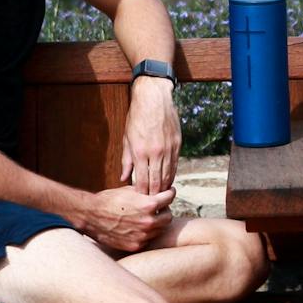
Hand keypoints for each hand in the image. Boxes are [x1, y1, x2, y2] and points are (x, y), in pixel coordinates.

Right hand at [79, 185, 174, 252]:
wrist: (89, 216)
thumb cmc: (109, 200)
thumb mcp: (130, 190)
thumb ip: (148, 192)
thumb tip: (161, 191)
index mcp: (149, 204)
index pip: (170, 197)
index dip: (170, 193)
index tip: (168, 192)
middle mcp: (148, 221)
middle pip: (169, 216)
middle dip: (164, 211)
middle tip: (158, 208)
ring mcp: (142, 235)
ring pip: (160, 229)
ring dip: (156, 223)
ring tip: (145, 217)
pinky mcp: (135, 245)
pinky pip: (148, 239)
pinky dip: (146, 234)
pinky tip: (137, 227)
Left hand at [123, 76, 179, 193]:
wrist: (154, 99)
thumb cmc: (137, 117)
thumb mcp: (126, 138)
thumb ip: (126, 160)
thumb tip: (124, 178)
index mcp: (140, 152)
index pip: (142, 181)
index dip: (142, 193)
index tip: (141, 200)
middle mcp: (155, 153)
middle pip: (156, 181)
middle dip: (154, 194)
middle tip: (152, 203)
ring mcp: (168, 149)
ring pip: (168, 174)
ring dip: (164, 186)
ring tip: (160, 194)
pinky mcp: (177, 144)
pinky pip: (175, 164)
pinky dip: (172, 174)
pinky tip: (168, 179)